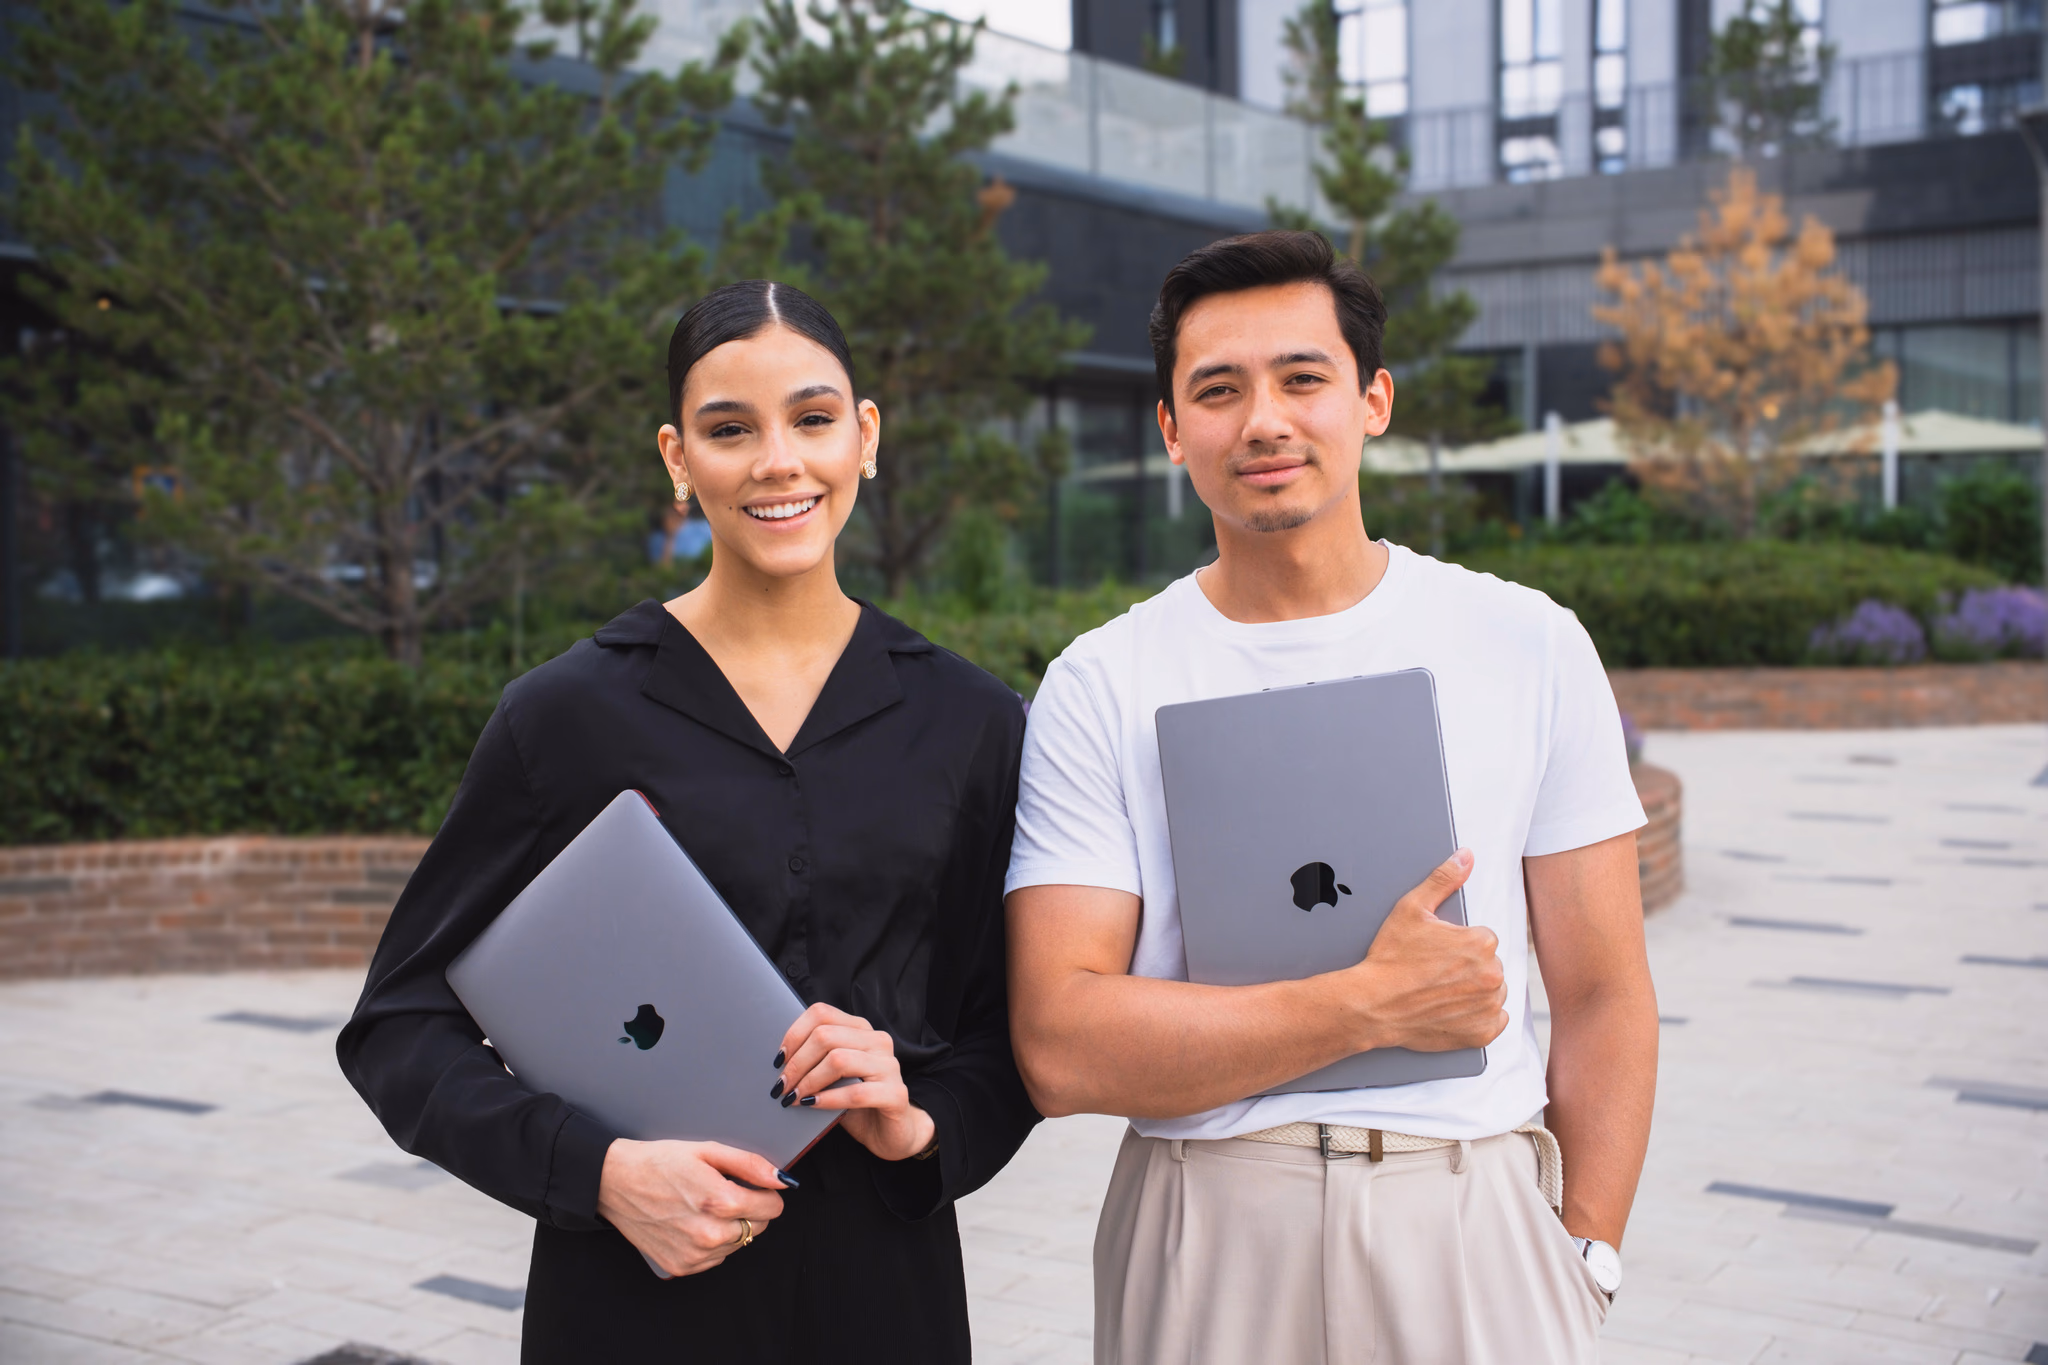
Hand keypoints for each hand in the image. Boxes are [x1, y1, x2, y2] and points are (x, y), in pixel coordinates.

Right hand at [595, 1139, 787, 1277]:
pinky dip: (713, 1242)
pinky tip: (692, 1222)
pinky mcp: (682, 1267)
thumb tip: (782, 1179)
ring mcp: (695, 1255)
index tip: (752, 1185)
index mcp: (719, 1202)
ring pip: (739, 1244)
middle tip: (722, 1191)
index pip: (773, 1208)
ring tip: (703, 1206)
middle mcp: (709, 1235)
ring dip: (731, 1227)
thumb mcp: (707, 1150)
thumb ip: (750, 1164)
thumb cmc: (660, 1162)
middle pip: (759, 1227)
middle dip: (750, 1209)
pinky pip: (717, 1257)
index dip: (766, 1193)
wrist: (615, 1182)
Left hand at [776, 1002, 935, 1162]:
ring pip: (838, 1060)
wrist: (891, 1132)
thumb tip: (778, 1060)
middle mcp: (878, 1041)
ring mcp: (889, 1066)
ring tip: (793, 1097)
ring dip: (809, 1080)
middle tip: (782, 1085)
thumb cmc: (856, 1101)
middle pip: (826, 1036)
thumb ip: (815, 1060)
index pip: (822, 1013)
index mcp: (861, 1029)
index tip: (779, 1059)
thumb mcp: (832, 1075)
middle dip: (797, 1062)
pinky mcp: (895, 1094)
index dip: (794, 1034)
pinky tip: (811, 1105)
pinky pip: (855, 1093)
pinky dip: (828, 1099)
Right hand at [1342, 849, 1508, 1052]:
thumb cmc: (1390, 958)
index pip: (1483, 939)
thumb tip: (1467, 857)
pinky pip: (1494, 1021)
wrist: (1373, 1004)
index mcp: (1481, 942)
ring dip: (1475, 991)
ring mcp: (1488, 1006)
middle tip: (1436, 973)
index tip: (1438, 953)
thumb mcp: (1411, 909)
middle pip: (1489, 965)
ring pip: (1493, 992)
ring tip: (1441, 991)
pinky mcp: (1482, 1033)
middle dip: (1468, 967)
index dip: (1459, 944)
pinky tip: (1453, 1010)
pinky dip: (1478, 1018)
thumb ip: (1443, 879)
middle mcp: (1492, 974)